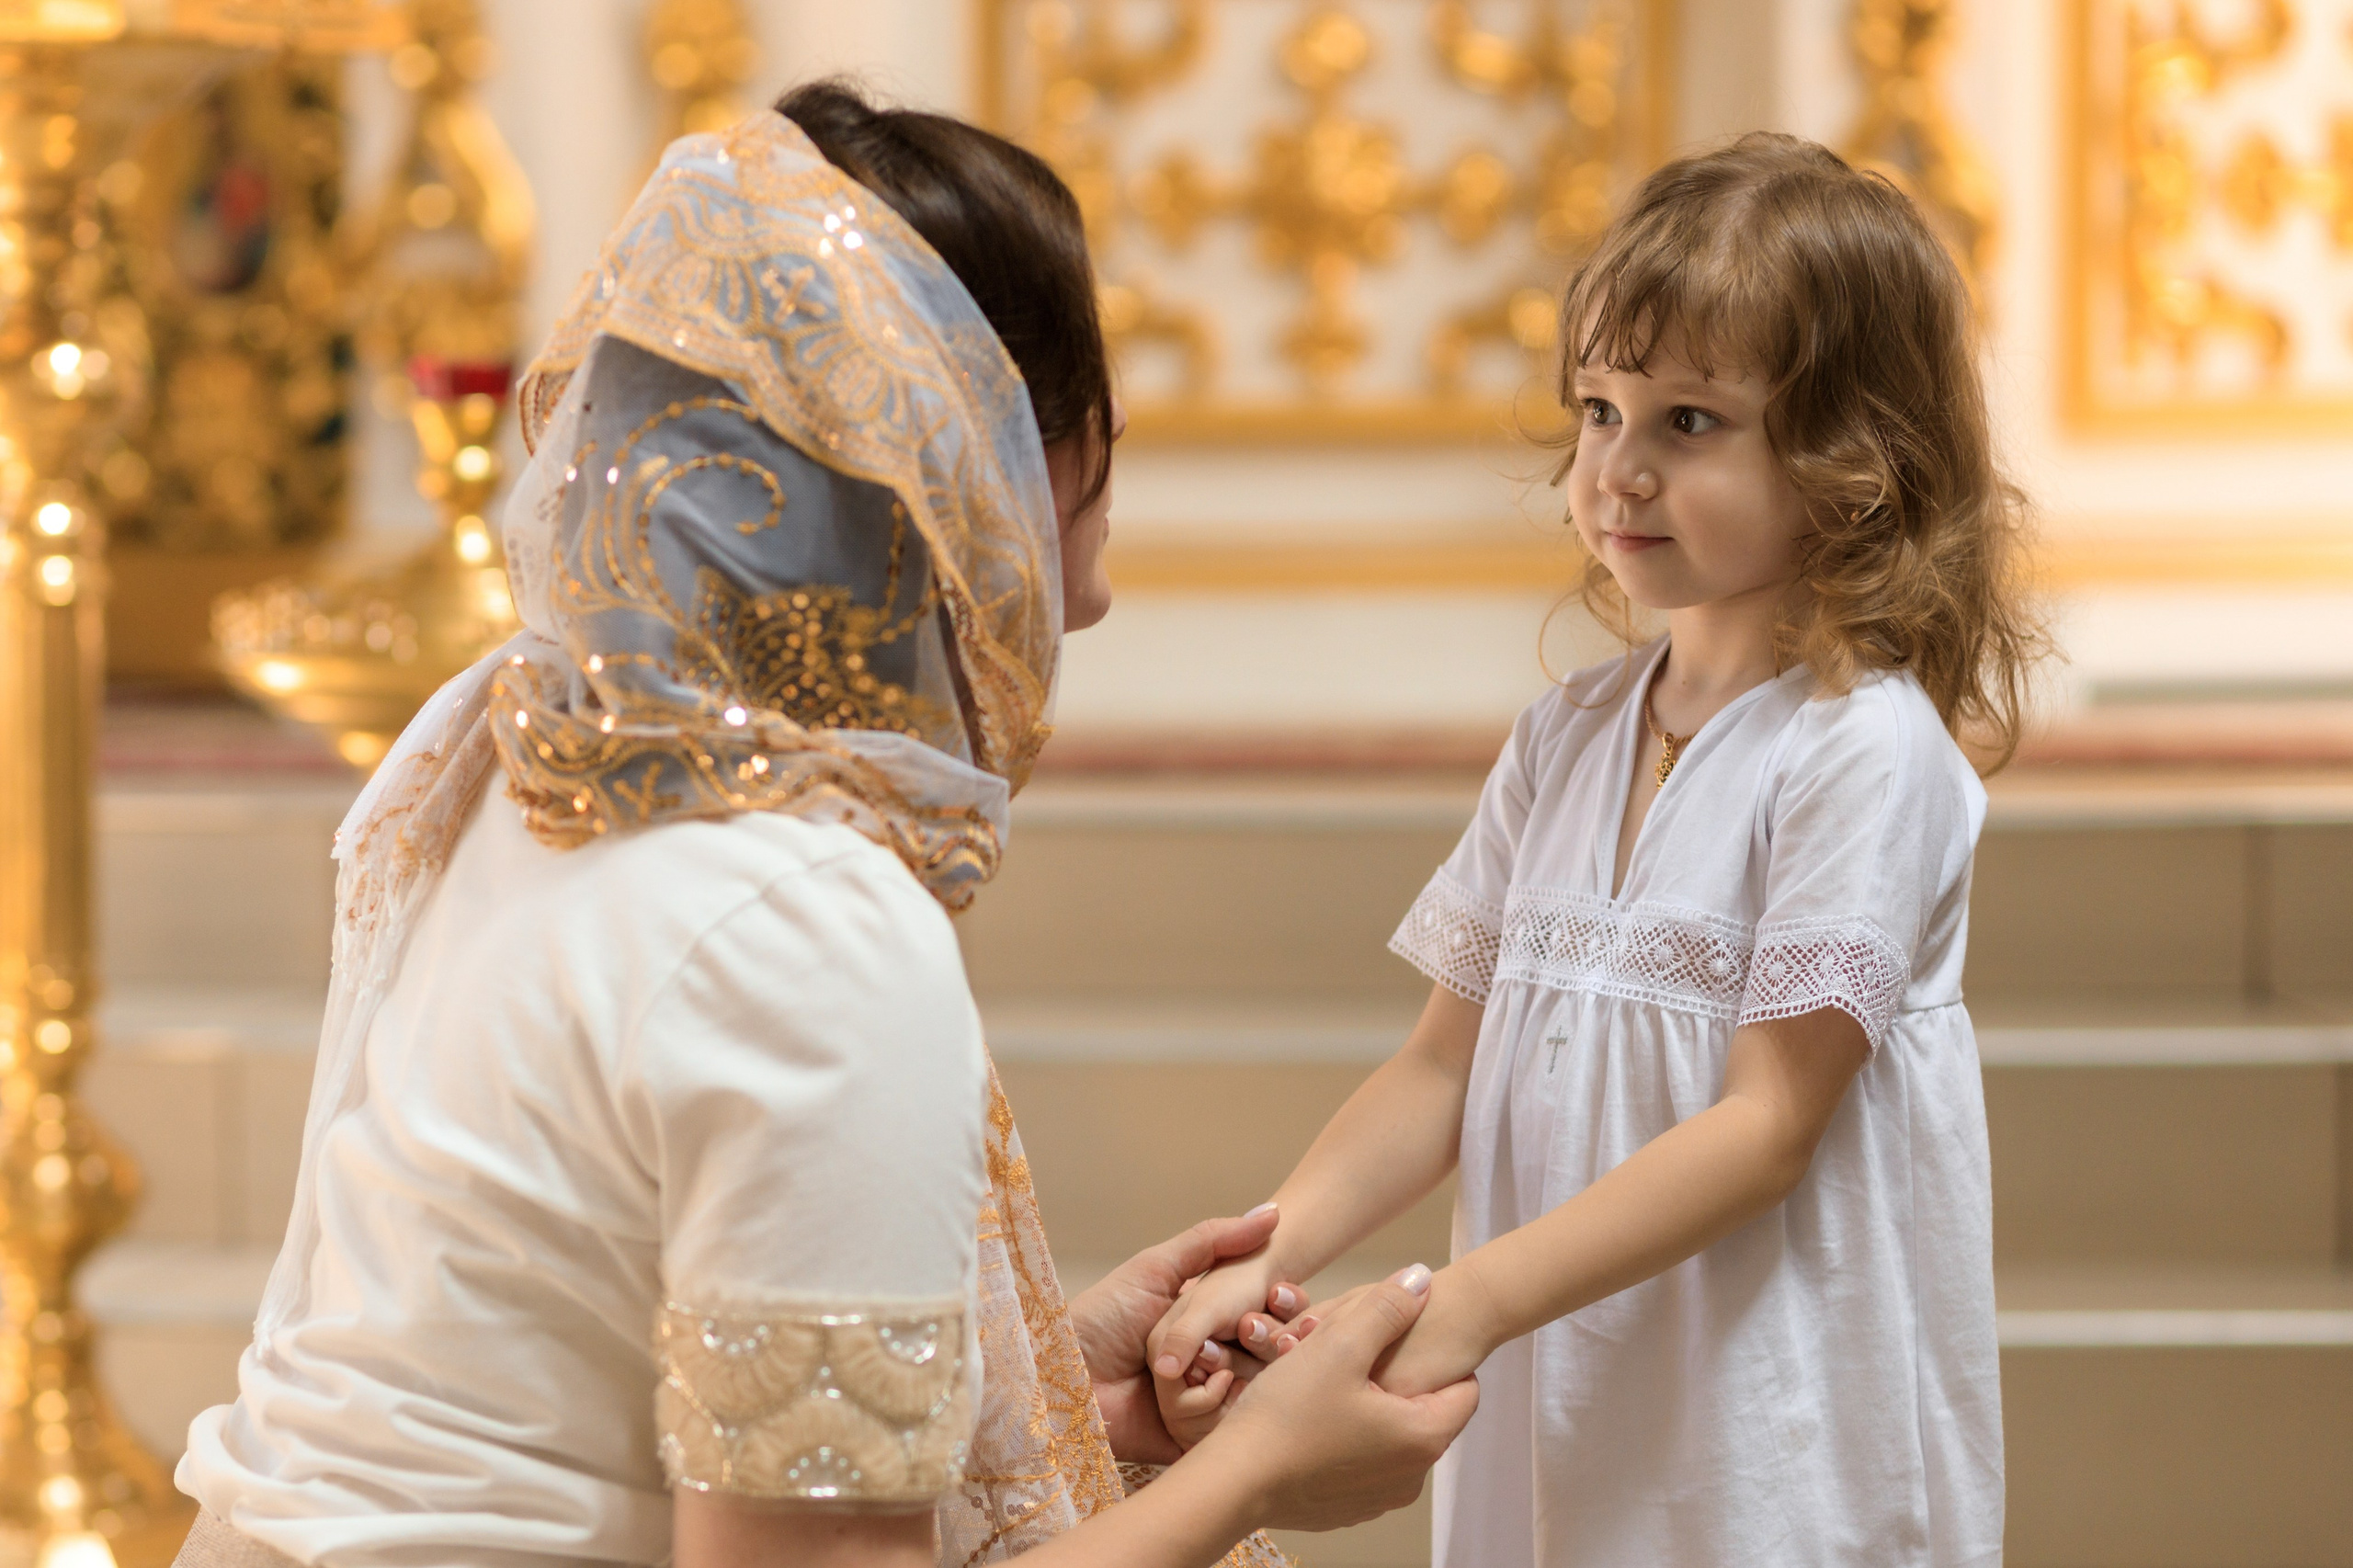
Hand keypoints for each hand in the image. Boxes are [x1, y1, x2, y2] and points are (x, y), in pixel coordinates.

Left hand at [1067, 1205, 1304, 1464]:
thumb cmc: (1102, 1317)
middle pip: (1269, 1355)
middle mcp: (1213, 1363)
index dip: (1282, 1308)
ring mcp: (1205, 1403)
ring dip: (1234, 1368)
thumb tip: (1274, 1211)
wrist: (1062, 1376)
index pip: (1266, 1318)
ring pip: (1254, 1389)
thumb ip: (1214, 1241)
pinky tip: (1197, 1388)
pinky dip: (1215, 1404)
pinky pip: (1228, 1427)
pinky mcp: (1193, 1439)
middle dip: (1261, 1338)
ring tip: (1205, 1359)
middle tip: (1241, 1328)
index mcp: (1209, 1324)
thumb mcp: (1157, 1268)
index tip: (1280, 1294)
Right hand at [1189, 1265, 1479, 1532]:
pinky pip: (1359, 1461)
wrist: (1230, 1483)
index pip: (1465, 1388)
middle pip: (1423, 1409)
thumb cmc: (1285, 1415)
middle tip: (1347, 1352)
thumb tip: (1421, 1280)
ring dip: (1366, 1406)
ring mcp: (1377, 1498)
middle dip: (1392, 1376)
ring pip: (1388, 1435)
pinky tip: (1308, 1417)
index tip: (1397, 1339)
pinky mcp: (1345, 1510)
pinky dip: (1344, 1437)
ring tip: (1322, 1380)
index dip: (1435, 1354)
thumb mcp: (1338, 1346)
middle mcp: (1411, 1477)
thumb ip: (1387, 1308)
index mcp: (1423, 1438)